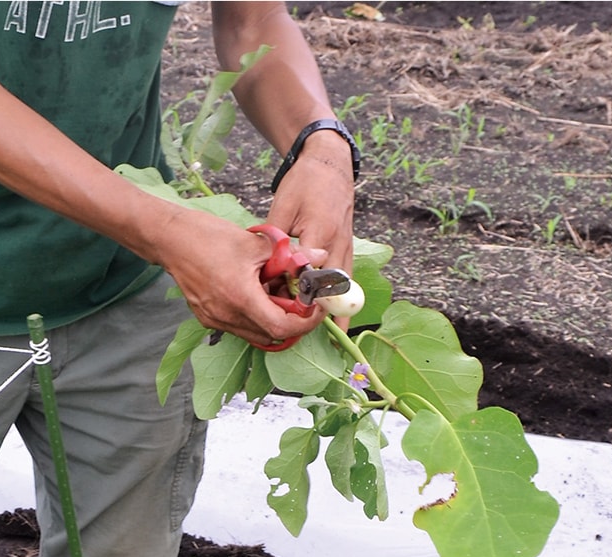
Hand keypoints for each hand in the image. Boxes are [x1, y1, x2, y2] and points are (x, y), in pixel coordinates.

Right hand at [157, 212, 328, 346]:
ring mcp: (215, 320)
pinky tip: (258, 291)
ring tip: (278, 291)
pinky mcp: (208, 317)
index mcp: (240, 299)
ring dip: (273, 318)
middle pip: (272, 335)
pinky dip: (256, 315)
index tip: (316, 308)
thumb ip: (290, 255)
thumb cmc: (205, 236)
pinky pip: (240, 326)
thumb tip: (319, 258)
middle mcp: (226, 316)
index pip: (283, 328)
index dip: (306, 322)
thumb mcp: (254, 242)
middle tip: (302, 298)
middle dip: (292, 320)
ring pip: (256, 333)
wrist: (167, 238)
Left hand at [266, 130, 355, 329]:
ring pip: (344, 288)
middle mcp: (338, 245)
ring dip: (335, 310)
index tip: (288, 315)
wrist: (331, 165)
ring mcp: (347, 248)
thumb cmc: (304, 184)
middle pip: (332, 288)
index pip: (310, 274)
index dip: (299, 297)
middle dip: (321, 313)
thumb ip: (276, 239)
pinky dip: (339, 298)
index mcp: (320, 233)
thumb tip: (263, 266)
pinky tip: (334, 316)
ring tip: (328, 337)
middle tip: (310, 335)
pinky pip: (346, 281)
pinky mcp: (349, 249)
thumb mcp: (283, 206)